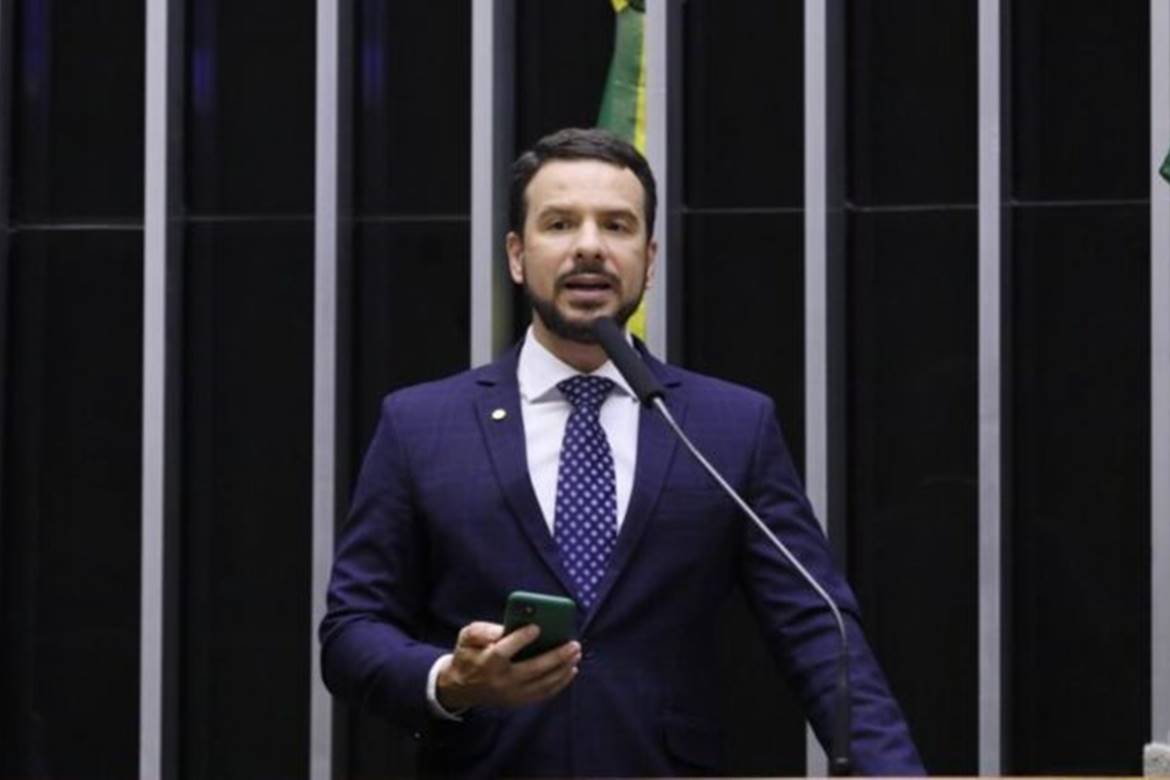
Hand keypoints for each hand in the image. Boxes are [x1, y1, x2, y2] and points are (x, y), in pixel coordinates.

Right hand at [436, 621, 580, 710]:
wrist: (461, 687)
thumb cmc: (469, 654)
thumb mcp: (467, 637)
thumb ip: (482, 630)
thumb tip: (505, 628)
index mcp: (486, 662)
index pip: (503, 652)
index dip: (520, 639)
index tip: (536, 627)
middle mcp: (500, 681)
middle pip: (532, 669)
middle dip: (556, 657)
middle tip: (573, 644)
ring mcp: (511, 694)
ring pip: (542, 684)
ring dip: (562, 669)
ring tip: (576, 654)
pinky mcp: (518, 701)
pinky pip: (543, 694)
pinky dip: (559, 683)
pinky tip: (571, 670)